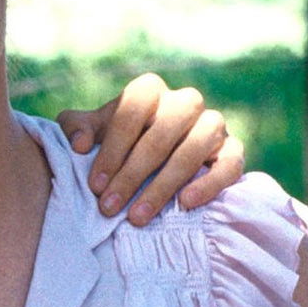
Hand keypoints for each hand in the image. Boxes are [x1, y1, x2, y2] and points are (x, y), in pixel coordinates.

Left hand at [57, 73, 244, 225]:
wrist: (154, 158)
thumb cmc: (116, 142)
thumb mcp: (90, 131)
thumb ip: (75, 128)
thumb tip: (81, 144)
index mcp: (149, 90)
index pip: (132, 110)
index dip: (112, 149)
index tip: (94, 185)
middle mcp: (185, 101)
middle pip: (162, 132)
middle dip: (132, 174)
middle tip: (109, 207)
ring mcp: (213, 124)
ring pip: (194, 148)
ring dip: (163, 185)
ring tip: (137, 216)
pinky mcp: (233, 150)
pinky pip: (231, 164)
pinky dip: (210, 184)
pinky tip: (185, 204)